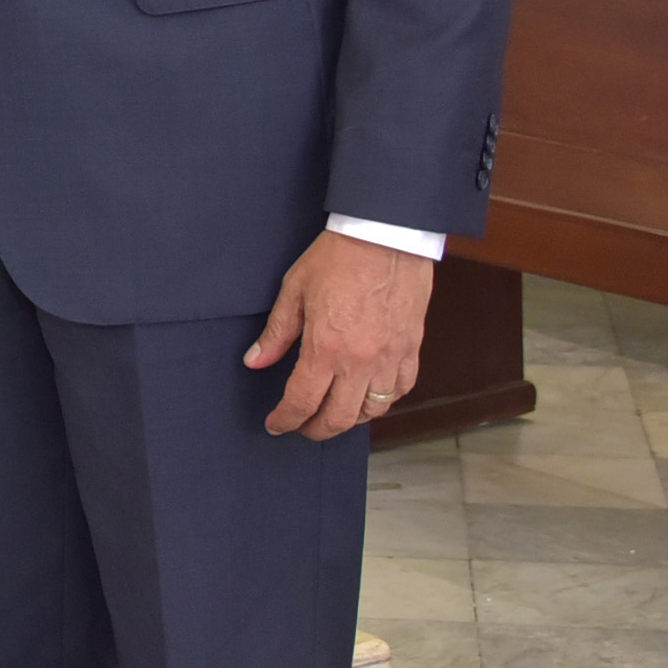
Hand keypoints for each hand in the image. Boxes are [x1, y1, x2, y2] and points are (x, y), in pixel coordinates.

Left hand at [246, 231, 432, 440]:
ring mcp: (390, 358)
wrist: (385, 237)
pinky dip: (382, 401)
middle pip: (338, 418)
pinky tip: (368, 396)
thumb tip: (255, 361)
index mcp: (326, 348)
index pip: (302, 401)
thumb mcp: (294, 291)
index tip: (276, 424)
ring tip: (332, 413)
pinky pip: (399, 390)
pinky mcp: (411, 350)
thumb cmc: (338, 258)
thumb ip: (277, 333)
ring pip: (372, 410)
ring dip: (349, 419)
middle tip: (301, 427)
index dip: (286, 420)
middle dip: (315, 429)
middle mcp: (360, 362)